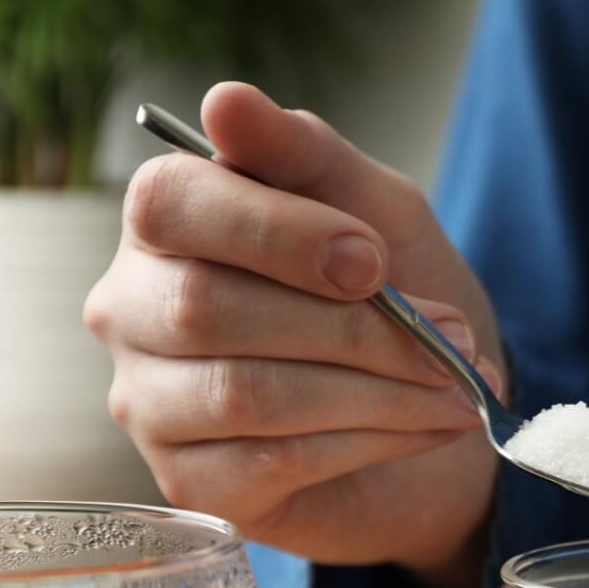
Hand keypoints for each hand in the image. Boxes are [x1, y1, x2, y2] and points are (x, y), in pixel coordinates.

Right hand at [85, 82, 504, 587]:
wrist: (433, 408)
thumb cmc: (391, 297)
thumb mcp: (375, 210)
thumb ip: (308, 156)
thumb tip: (228, 103)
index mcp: (168, 222)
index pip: (172, 205)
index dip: (275, 232)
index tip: (374, 258)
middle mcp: (132, 309)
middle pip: (208, 309)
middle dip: (351, 326)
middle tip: (448, 337)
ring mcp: (150, 403)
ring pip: (247, 392)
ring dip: (376, 390)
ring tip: (456, 387)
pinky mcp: (192, 484)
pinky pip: (274, 460)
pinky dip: (372, 440)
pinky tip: (430, 426)